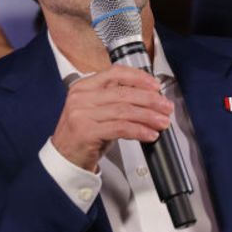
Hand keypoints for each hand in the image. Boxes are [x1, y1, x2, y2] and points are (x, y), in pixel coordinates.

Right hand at [50, 65, 173, 171]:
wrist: (65, 158)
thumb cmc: (85, 134)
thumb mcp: (98, 110)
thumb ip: (118, 100)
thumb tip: (151, 97)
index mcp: (84, 86)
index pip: (115, 73)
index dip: (139, 77)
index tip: (156, 85)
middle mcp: (81, 97)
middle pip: (123, 93)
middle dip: (150, 100)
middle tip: (166, 107)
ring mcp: (82, 114)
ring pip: (124, 110)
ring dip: (148, 116)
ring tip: (162, 122)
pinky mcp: (86, 132)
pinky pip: (120, 128)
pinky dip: (139, 131)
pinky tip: (149, 135)